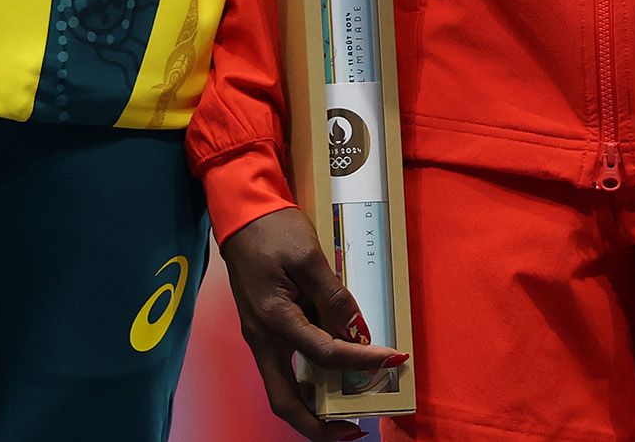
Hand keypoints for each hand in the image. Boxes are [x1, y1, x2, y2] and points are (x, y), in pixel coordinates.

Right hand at [218, 207, 406, 440]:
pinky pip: (286, 367)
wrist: (241, 214)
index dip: (362, 359)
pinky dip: (308, 382)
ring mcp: (261, 336)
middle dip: (318, 426)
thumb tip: (356, 330)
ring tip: (344, 415)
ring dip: (312, 409)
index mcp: (275, 320)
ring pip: (283, 390)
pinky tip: (331, 376)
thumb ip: (333, 296)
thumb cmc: (273, 229)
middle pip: (286, 402)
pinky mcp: (264, 328)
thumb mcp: (308, 255)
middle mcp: (263, 338)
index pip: (326, 354)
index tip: (393, 358)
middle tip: (353, 432)